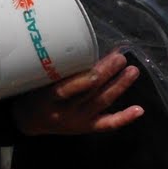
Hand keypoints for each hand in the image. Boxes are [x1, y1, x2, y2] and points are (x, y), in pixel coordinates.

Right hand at [11, 48, 144, 135]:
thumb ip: (53, 66)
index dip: (81, 82)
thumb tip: (80, 41)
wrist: (28, 121)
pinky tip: (139, 110)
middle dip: (106, 75)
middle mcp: (64, 112)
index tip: (94, 69)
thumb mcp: (35, 79)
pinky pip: (107, 124)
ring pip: (101, 103)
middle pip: (88, 94)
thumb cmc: (33, 91)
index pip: (65, 91)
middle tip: (120, 58)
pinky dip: (124, 118)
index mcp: (47, 99)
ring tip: (132, 71)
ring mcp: (78, 121)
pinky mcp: (87, 127)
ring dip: (119, 86)